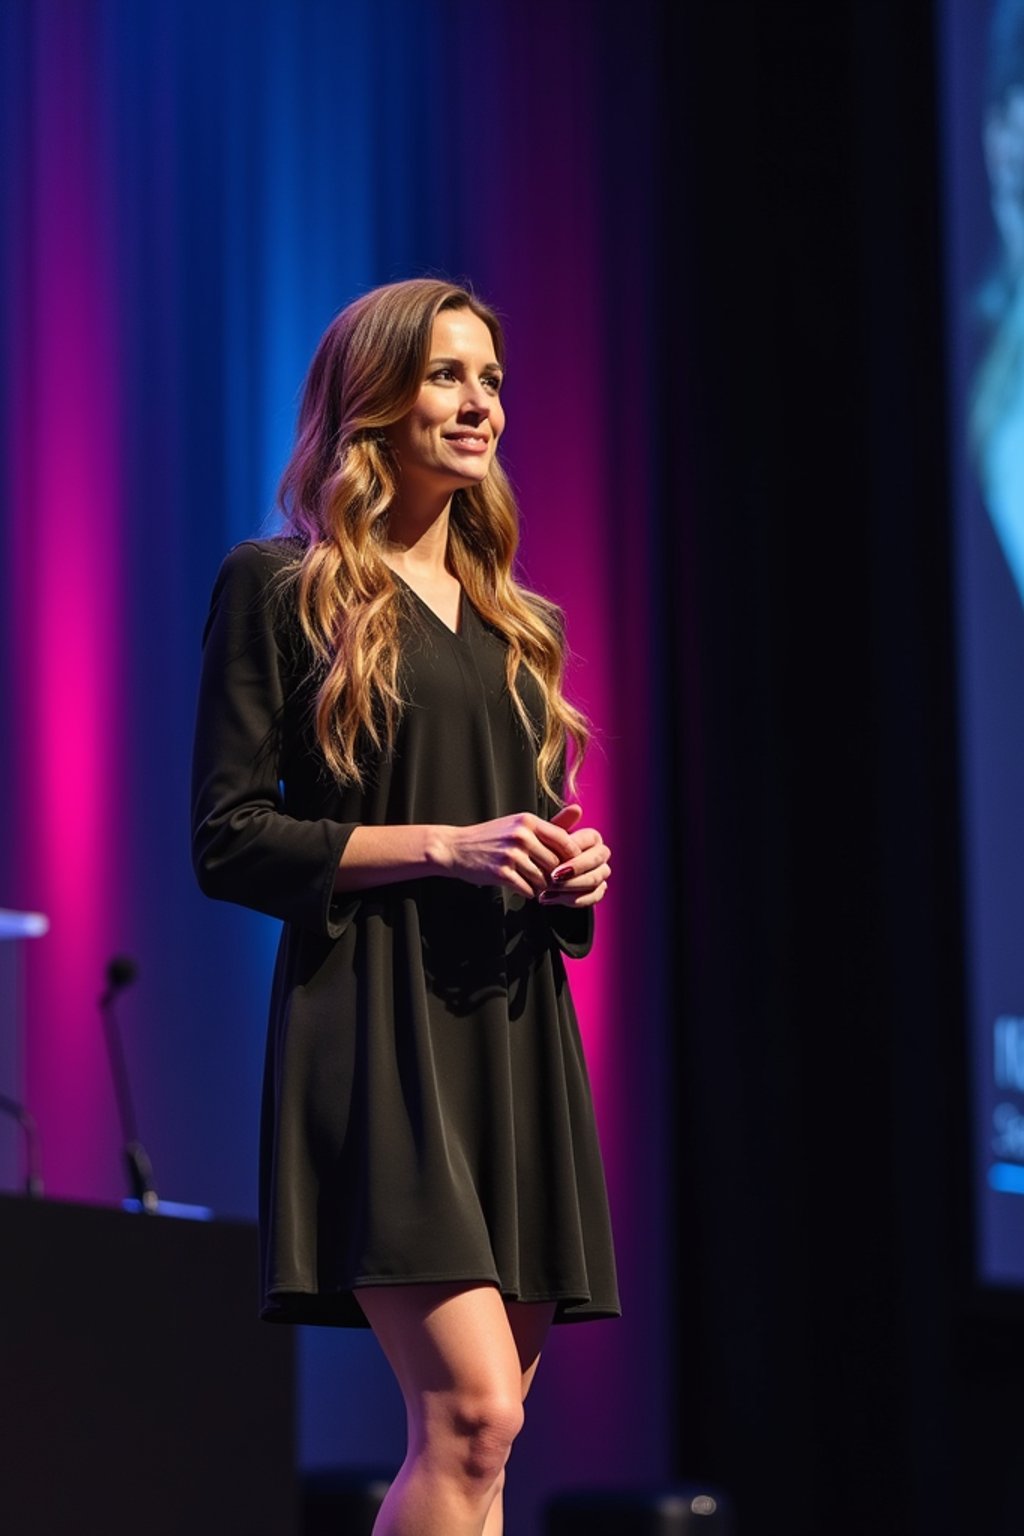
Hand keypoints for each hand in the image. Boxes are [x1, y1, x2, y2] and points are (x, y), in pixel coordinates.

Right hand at [445, 812, 583, 897]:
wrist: (456, 848)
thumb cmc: (492, 837)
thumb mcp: (519, 824)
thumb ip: (549, 824)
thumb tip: (579, 811)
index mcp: (528, 821)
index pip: (564, 840)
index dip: (572, 857)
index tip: (571, 865)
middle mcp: (521, 835)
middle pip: (556, 864)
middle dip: (555, 875)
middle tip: (550, 879)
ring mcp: (510, 855)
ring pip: (543, 879)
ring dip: (541, 886)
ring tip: (534, 883)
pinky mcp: (501, 873)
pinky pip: (528, 889)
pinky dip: (528, 892)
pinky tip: (521, 886)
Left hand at [537, 806, 610, 908]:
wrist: (537, 870)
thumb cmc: (543, 850)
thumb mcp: (547, 837)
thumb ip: (560, 825)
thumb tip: (577, 809)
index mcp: (593, 838)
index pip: (589, 842)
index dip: (573, 852)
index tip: (555, 862)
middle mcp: (601, 854)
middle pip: (595, 862)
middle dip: (574, 871)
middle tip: (553, 877)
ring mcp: (602, 873)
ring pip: (595, 881)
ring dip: (570, 887)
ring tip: (547, 890)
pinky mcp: (598, 891)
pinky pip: (592, 897)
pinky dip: (571, 900)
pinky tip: (549, 899)